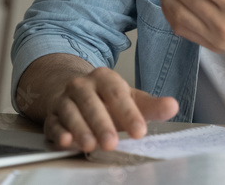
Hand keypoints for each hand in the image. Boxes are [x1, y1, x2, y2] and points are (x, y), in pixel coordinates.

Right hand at [44, 67, 178, 151]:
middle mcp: (82, 86)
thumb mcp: (130, 100)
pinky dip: (58, 133)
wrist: (73, 94)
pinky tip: (64, 141)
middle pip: (91, 103)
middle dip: (101, 124)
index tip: (140, 131)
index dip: (129, 113)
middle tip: (112, 143)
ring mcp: (64, 100)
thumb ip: (151, 106)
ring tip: (90, 145)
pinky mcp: (52, 116)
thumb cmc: (106, 100)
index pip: (117, 94)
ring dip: (80, 129)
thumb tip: (173, 106)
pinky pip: (53, 123)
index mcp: (104, 78)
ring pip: (70, 113)